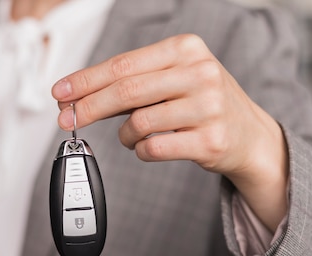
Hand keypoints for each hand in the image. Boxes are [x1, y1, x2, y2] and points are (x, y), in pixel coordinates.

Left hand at [52, 34, 288, 230]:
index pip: (123, 64)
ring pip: (139, 122)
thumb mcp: (175, 78)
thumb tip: (77, 97)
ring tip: (132, 135)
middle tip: (66, 120)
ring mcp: (208, 107)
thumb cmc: (203, 103)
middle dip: (88, 107)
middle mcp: (200, 73)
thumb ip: (133, 83)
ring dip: (124, 135)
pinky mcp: (210, 141)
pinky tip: (148, 146)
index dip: (86, 80)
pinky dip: (141, 151)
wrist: (250, 135)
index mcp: (187, 49)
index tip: (61, 93)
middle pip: (126, 91)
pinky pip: (154, 148)